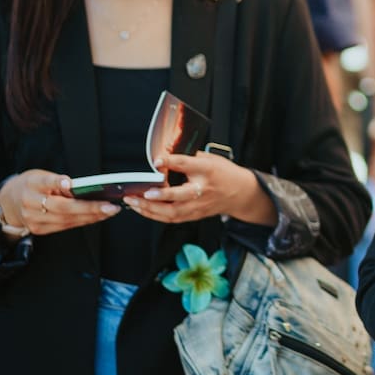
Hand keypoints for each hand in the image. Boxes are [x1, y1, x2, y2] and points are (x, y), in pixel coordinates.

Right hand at [0, 170, 119, 235]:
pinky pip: (65, 226)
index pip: (45, 183)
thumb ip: (57, 181)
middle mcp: (30, 203)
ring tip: (109, 212)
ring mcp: (34, 219)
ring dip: (91, 217)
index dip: (57, 183)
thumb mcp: (40, 176)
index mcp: (32, 184)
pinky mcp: (39, 229)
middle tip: (110, 206)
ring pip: (66, 220)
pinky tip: (97, 217)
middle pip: (62, 207)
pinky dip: (83, 221)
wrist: (9, 202)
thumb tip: (77, 186)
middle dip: (89, 208)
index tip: (69, 183)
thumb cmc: (31, 185)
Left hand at [124, 152, 268, 224]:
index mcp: (207, 170)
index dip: (170, 162)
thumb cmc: (225, 173)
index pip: (186, 165)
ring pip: (171, 212)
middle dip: (158, 196)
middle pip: (178, 196)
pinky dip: (154, 215)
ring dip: (149, 209)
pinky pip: (171, 218)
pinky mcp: (194, 215)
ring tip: (133, 202)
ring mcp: (198, 205)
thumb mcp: (210, 158)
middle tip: (142, 193)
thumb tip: (164, 155)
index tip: (156, 160)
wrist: (241, 193)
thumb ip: (188, 158)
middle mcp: (202, 190)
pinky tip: (143, 209)